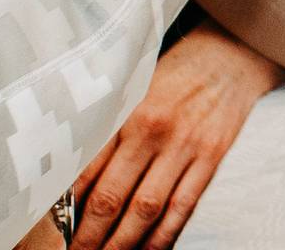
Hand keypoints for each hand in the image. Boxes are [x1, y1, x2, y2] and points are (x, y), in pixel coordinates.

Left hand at [70, 23, 284, 249]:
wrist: (231, 53)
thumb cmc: (175, 73)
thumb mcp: (134, 88)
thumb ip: (108, 126)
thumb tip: (76, 175)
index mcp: (125, 111)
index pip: (86, 169)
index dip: (66, 205)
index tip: (53, 229)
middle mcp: (152, 130)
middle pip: (112, 196)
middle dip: (89, 235)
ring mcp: (185, 146)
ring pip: (147, 208)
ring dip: (122, 242)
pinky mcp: (212, 157)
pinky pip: (184, 206)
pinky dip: (165, 234)